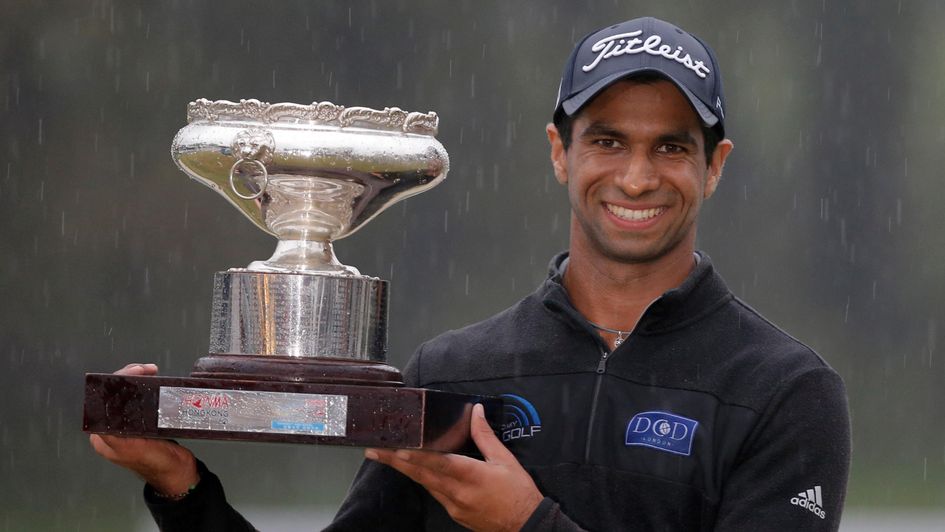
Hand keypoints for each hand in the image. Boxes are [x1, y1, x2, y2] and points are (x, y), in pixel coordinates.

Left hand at [88, 363, 198, 495]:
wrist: (180, 473)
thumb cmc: (161, 466)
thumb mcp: (135, 451)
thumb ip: (117, 437)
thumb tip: (104, 423)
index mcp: (105, 438)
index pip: (103, 401)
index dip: (116, 382)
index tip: (134, 373)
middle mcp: (114, 431)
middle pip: (114, 395)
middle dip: (128, 377)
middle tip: (145, 370)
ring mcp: (129, 427)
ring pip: (127, 396)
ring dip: (137, 381)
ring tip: (149, 372)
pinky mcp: (143, 424)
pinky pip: (139, 401)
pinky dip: (145, 389)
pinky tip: (153, 383)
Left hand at [365, 403, 543, 531]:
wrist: (526, 525)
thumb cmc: (518, 492)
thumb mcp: (505, 459)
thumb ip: (485, 435)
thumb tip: (476, 411)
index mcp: (470, 475)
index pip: (436, 463)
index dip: (414, 455)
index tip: (395, 448)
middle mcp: (457, 492)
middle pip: (421, 475)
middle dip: (395, 462)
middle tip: (373, 451)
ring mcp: (454, 505)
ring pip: (425, 484)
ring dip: (406, 470)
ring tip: (388, 457)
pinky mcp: (455, 513)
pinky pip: (435, 493)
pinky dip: (424, 480)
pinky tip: (416, 472)